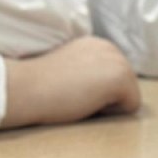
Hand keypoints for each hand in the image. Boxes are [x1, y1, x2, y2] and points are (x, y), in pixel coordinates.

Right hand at [0, 37, 141, 127]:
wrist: (25, 87)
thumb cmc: (39, 85)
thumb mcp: (70, 69)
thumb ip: (89, 71)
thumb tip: (104, 88)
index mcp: (97, 45)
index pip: (114, 78)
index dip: (95, 91)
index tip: (70, 88)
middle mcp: (111, 47)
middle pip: (126, 87)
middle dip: (105, 97)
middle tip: (73, 93)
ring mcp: (118, 61)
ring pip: (129, 96)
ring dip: (107, 104)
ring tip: (79, 97)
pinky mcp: (120, 78)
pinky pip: (131, 106)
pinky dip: (111, 112)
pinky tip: (86, 103)